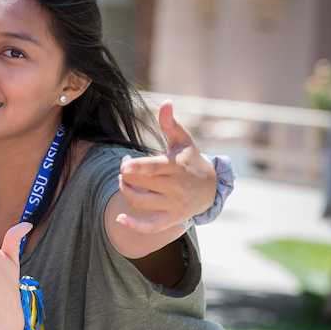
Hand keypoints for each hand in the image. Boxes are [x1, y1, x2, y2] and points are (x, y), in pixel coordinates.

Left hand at [115, 101, 215, 232]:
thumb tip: (165, 102)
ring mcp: (173, 204)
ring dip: (125, 192)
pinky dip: (134, 225)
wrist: (210, 189)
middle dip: (126, 174)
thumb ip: (171, 123)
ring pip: (139, 202)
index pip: (152, 167)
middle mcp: (175, 187)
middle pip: (141, 183)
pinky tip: (120, 219)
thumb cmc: (189, 160)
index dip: (134, 167)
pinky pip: (150, 227)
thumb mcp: (182, 141)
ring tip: (124, 181)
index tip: (124, 163)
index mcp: (176, 166)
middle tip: (125, 166)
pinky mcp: (171, 219)